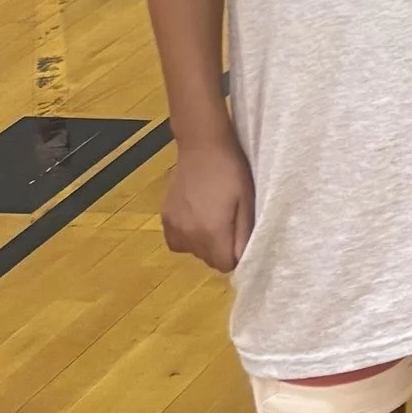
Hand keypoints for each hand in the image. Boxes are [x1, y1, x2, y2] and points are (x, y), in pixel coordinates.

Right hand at [162, 137, 254, 270]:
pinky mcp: (164, 217)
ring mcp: (173, 227)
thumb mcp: (247, 201)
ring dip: (203, 243)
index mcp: (212, 232)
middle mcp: (189, 235)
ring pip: (193, 252)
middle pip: (208, 260)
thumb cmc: (231, 171)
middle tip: (228, 222)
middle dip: (221, 249)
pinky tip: (195, 217)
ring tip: (212, 217)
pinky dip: (187, 236)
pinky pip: (176, 241)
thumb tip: (243, 260)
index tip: (240, 238)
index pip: (224, 265)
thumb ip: (245, 234)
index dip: (236, 256)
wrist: (202, 146)